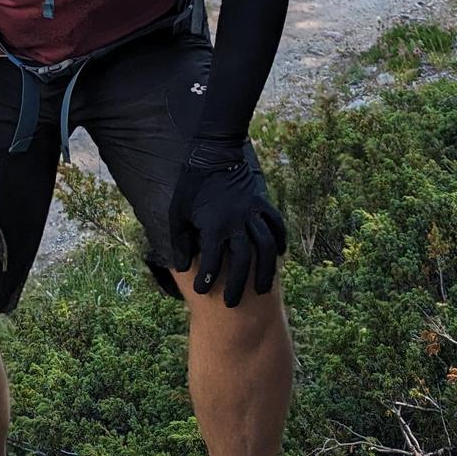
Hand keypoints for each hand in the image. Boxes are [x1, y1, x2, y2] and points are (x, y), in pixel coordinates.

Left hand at [169, 151, 286, 305]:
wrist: (212, 152)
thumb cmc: (191, 185)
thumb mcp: (177, 212)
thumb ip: (180, 241)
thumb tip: (182, 266)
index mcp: (213, 225)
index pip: (211, 261)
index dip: (206, 279)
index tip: (202, 292)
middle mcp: (235, 221)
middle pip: (242, 261)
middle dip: (237, 286)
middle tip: (232, 304)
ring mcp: (251, 212)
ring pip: (265, 248)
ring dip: (265, 271)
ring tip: (262, 290)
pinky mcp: (261, 202)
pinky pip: (276, 225)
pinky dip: (279, 240)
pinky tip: (278, 255)